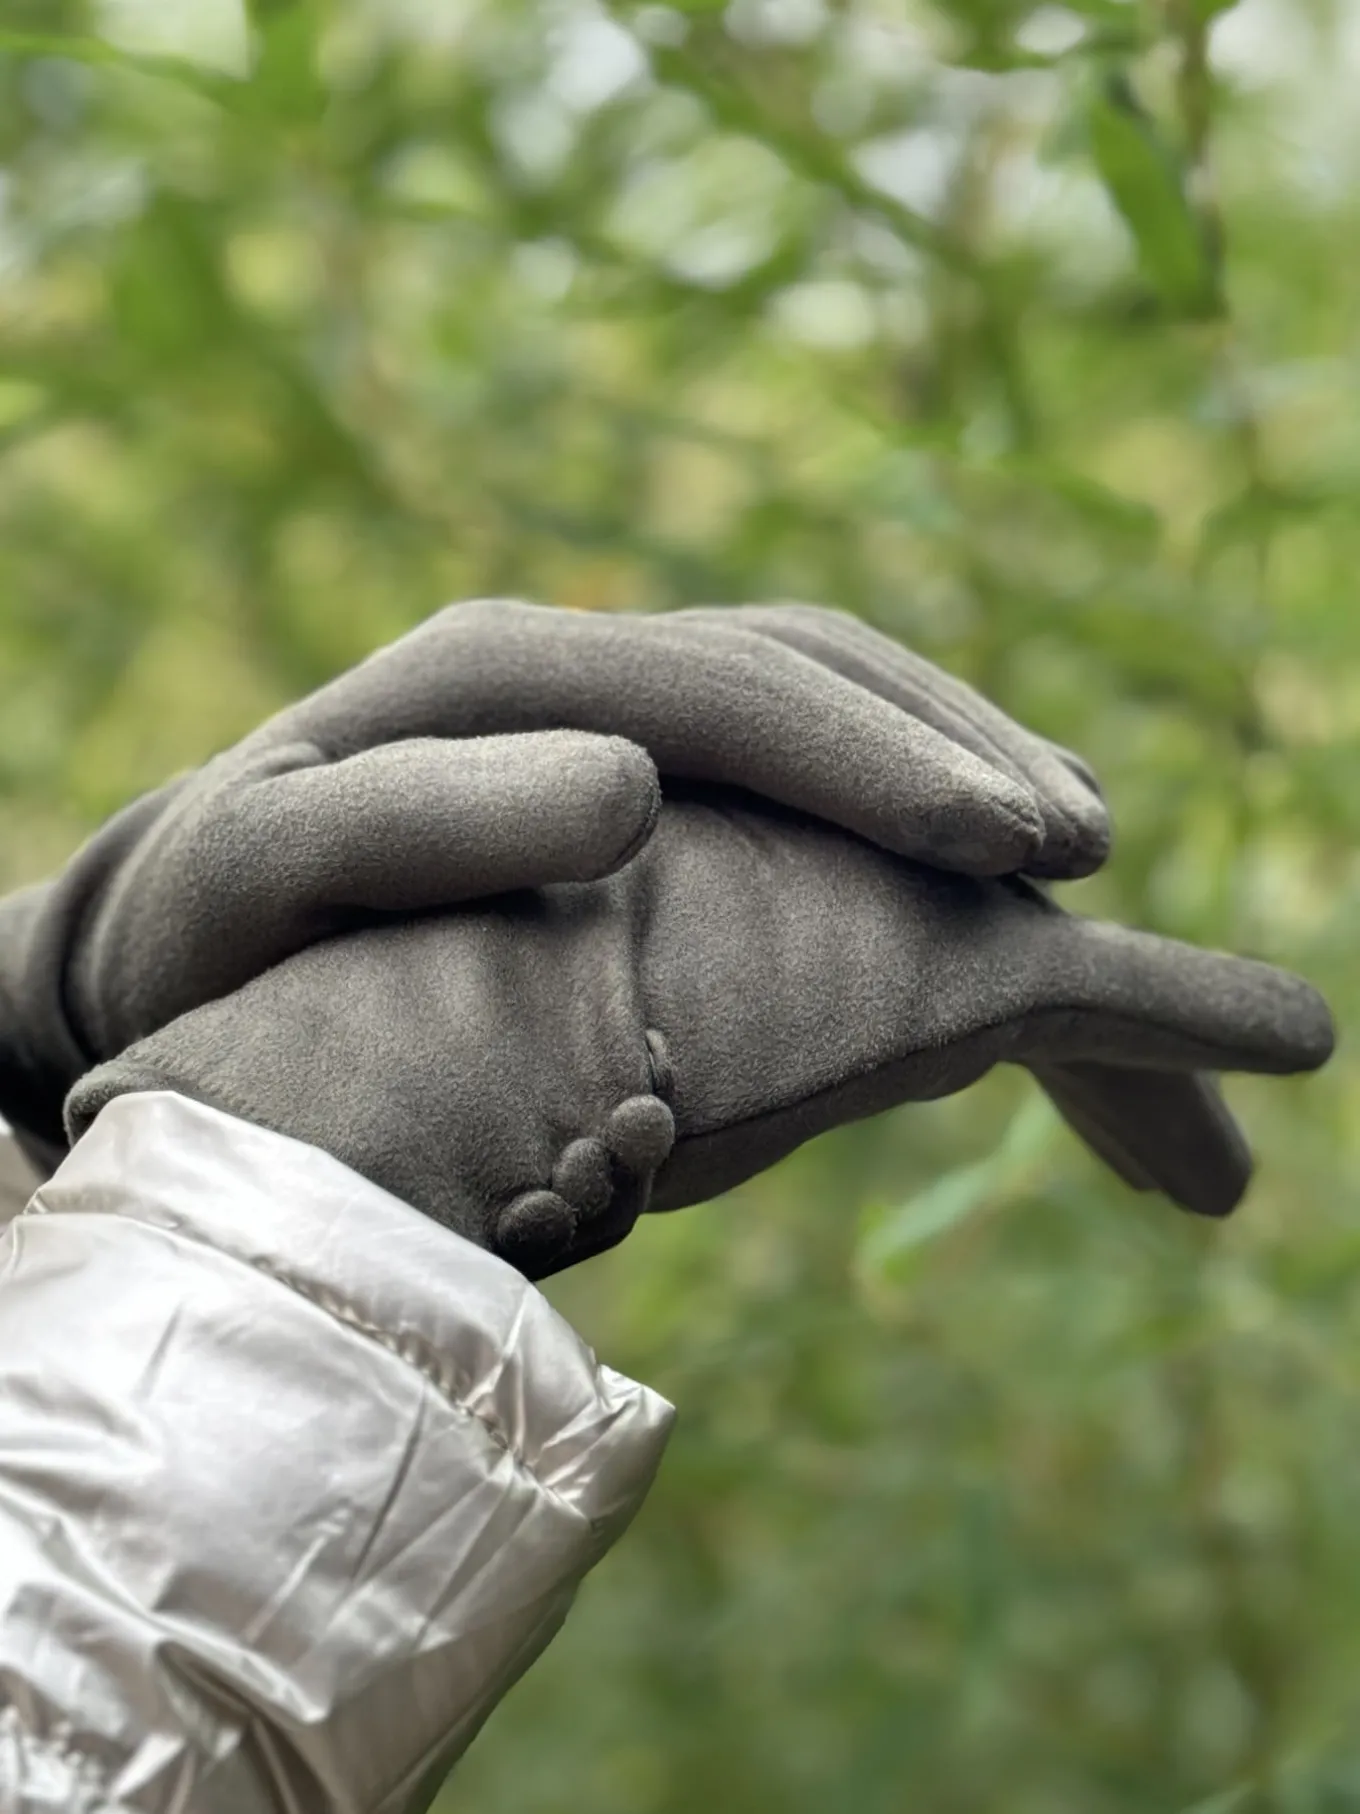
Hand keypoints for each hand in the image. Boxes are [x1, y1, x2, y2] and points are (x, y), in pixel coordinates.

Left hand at [68, 787, 1332, 1277]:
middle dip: (964, 754)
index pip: (734, 692)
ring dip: (965, 769)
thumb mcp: (267, 877)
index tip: (1017, 851)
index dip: (885, 764)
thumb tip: (627, 789)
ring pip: (833, 707)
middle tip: (1092, 848)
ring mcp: (618, 714)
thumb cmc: (218, 935)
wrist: (185, 928)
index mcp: (500, 675)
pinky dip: (906, 812)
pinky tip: (978, 869)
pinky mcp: (645, 775)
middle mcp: (580, 671)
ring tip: (1080, 854)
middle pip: (816, 675)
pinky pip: (804, 769)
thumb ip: (411, 826)